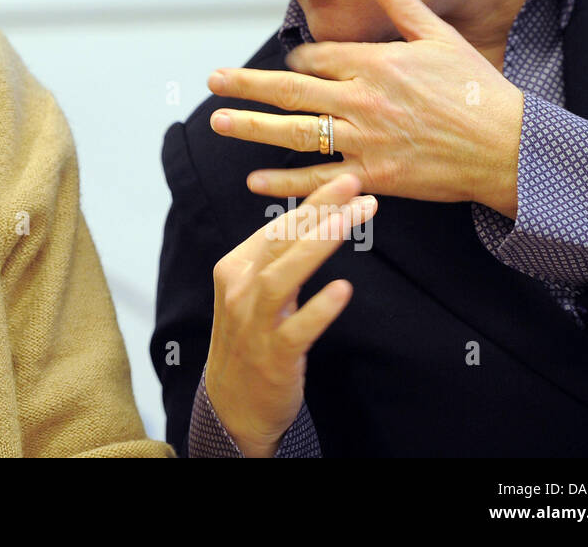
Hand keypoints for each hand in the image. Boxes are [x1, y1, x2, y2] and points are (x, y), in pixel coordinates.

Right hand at [205, 173, 376, 456]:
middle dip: (319, 209)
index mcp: (235, 268)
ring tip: (350, 221)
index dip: (312, 201)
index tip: (346, 182)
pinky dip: (318, 308)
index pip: (276, 226)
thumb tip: (313, 220)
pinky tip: (343, 290)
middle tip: (355, 185)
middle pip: (280, 241)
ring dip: (318, 245)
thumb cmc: (251, 341)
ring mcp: (254, 323)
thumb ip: (277, 261)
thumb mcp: (254, 293)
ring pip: (284, 276)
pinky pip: (297, 328)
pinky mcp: (273, 356)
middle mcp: (240, 289)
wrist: (233, 405)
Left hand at [208, 0, 524, 216]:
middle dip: (247, 85)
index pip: (316, 58)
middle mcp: (363, 100)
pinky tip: (254, 179)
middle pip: (291, 90)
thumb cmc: (478, 91)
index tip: (288, 66)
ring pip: (296, 132)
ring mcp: (365, 140)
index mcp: (376, 63)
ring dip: (252, 127)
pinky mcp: (373, 177)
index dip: (295, 61)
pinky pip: (318, 179)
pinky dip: (284, 182)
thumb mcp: (439, 36)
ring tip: (218, 122)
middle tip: (212, 82)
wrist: (510, 149)